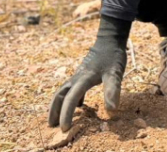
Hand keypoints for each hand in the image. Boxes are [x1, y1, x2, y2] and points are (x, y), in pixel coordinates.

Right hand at [48, 15, 130, 130]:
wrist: (110, 38)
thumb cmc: (113, 55)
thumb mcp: (116, 72)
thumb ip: (113, 90)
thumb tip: (111, 110)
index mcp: (83, 78)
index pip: (70, 99)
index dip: (66, 114)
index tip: (64, 128)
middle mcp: (77, 77)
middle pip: (60, 95)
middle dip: (54, 110)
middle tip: (50, 126)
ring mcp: (79, 75)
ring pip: (64, 91)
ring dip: (59, 105)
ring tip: (57, 119)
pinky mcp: (84, 73)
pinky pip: (74, 88)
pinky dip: (72, 98)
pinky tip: (79, 106)